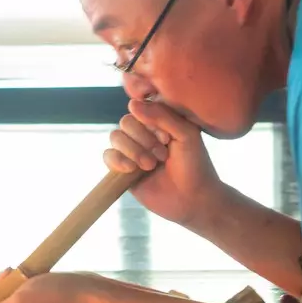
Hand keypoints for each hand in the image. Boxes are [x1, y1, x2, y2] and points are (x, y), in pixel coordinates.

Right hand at [105, 99, 224, 227]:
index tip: (168, 138)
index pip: (141, 107)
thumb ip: (162, 116)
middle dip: (143, 139)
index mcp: (159, 120)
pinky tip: (132, 170)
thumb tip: (132, 103)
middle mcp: (143, 133)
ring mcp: (132, 150)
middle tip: (162, 156)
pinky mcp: (123, 169)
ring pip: (115, 137)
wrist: (192, 199)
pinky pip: (108, 156)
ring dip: (133, 151)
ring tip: (150, 166)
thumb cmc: (194, 164)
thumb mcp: (186, 134)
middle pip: (126, 122)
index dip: (150, 122)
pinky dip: (118, 160)